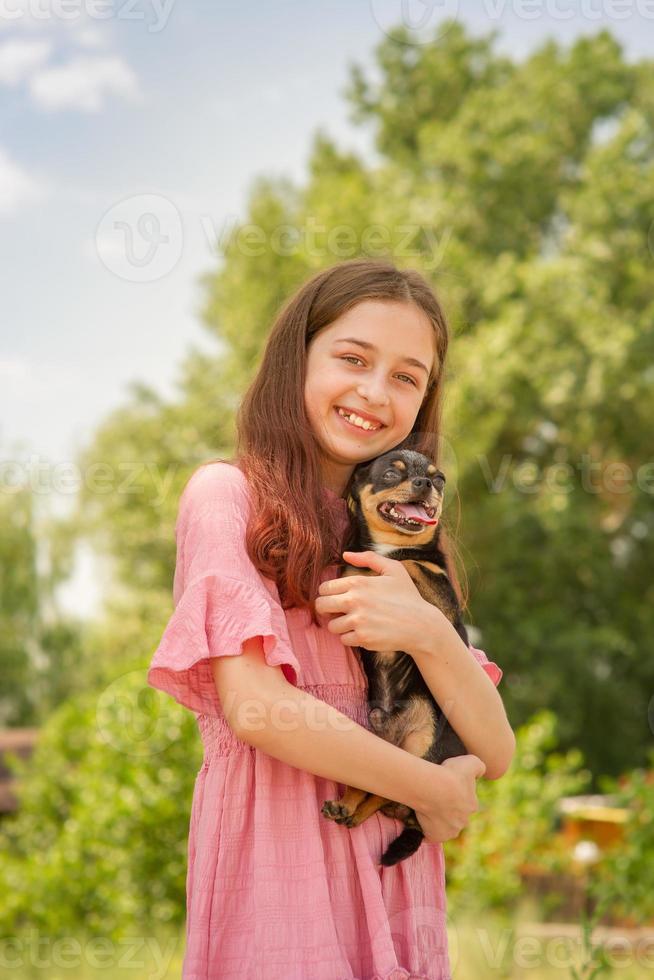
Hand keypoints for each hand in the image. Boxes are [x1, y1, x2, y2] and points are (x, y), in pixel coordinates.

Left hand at [315, 550, 443, 653]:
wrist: (421, 625)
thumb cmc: (407, 596)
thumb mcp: (394, 569)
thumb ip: (368, 558)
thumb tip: (345, 555)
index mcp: (357, 582)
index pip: (324, 588)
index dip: (328, 593)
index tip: (337, 598)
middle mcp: (354, 601)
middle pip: (321, 606)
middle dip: (327, 609)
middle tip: (339, 611)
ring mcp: (357, 621)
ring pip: (331, 625)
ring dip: (340, 625)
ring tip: (355, 622)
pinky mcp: (362, 638)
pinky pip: (343, 640)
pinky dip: (351, 638)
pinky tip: (364, 632)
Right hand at [413, 754, 485, 843]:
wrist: (432, 788)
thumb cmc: (450, 774)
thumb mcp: (471, 762)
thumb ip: (479, 766)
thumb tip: (480, 772)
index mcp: (472, 805)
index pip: (465, 800)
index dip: (455, 793)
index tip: (445, 786)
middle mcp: (463, 821)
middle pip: (456, 815)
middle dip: (448, 809)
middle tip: (434, 796)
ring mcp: (450, 831)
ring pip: (445, 825)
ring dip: (438, 819)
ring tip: (426, 807)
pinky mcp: (436, 836)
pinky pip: (431, 834)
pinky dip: (427, 829)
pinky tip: (421, 819)